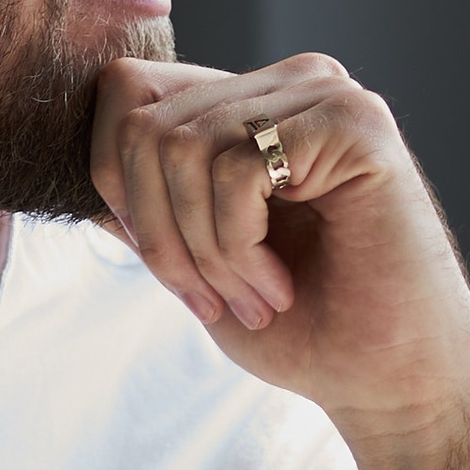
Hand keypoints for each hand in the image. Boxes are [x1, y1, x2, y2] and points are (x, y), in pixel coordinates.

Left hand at [91, 52, 469, 469]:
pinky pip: (235, 168)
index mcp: (251, 102)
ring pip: (181, 147)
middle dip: (157, 233)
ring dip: (202, 251)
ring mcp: (326, 94)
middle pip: (140, 123)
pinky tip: (279, 287)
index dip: (116, 186)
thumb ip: (146, 209)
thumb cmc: (304, 331)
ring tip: (251, 298)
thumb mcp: (196, 264)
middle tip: (211, 299)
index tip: (172, 270)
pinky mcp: (356, 124)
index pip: (123, 92)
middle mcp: (289, 82)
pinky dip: (237, 248)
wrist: (389, 386)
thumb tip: (80, 174)